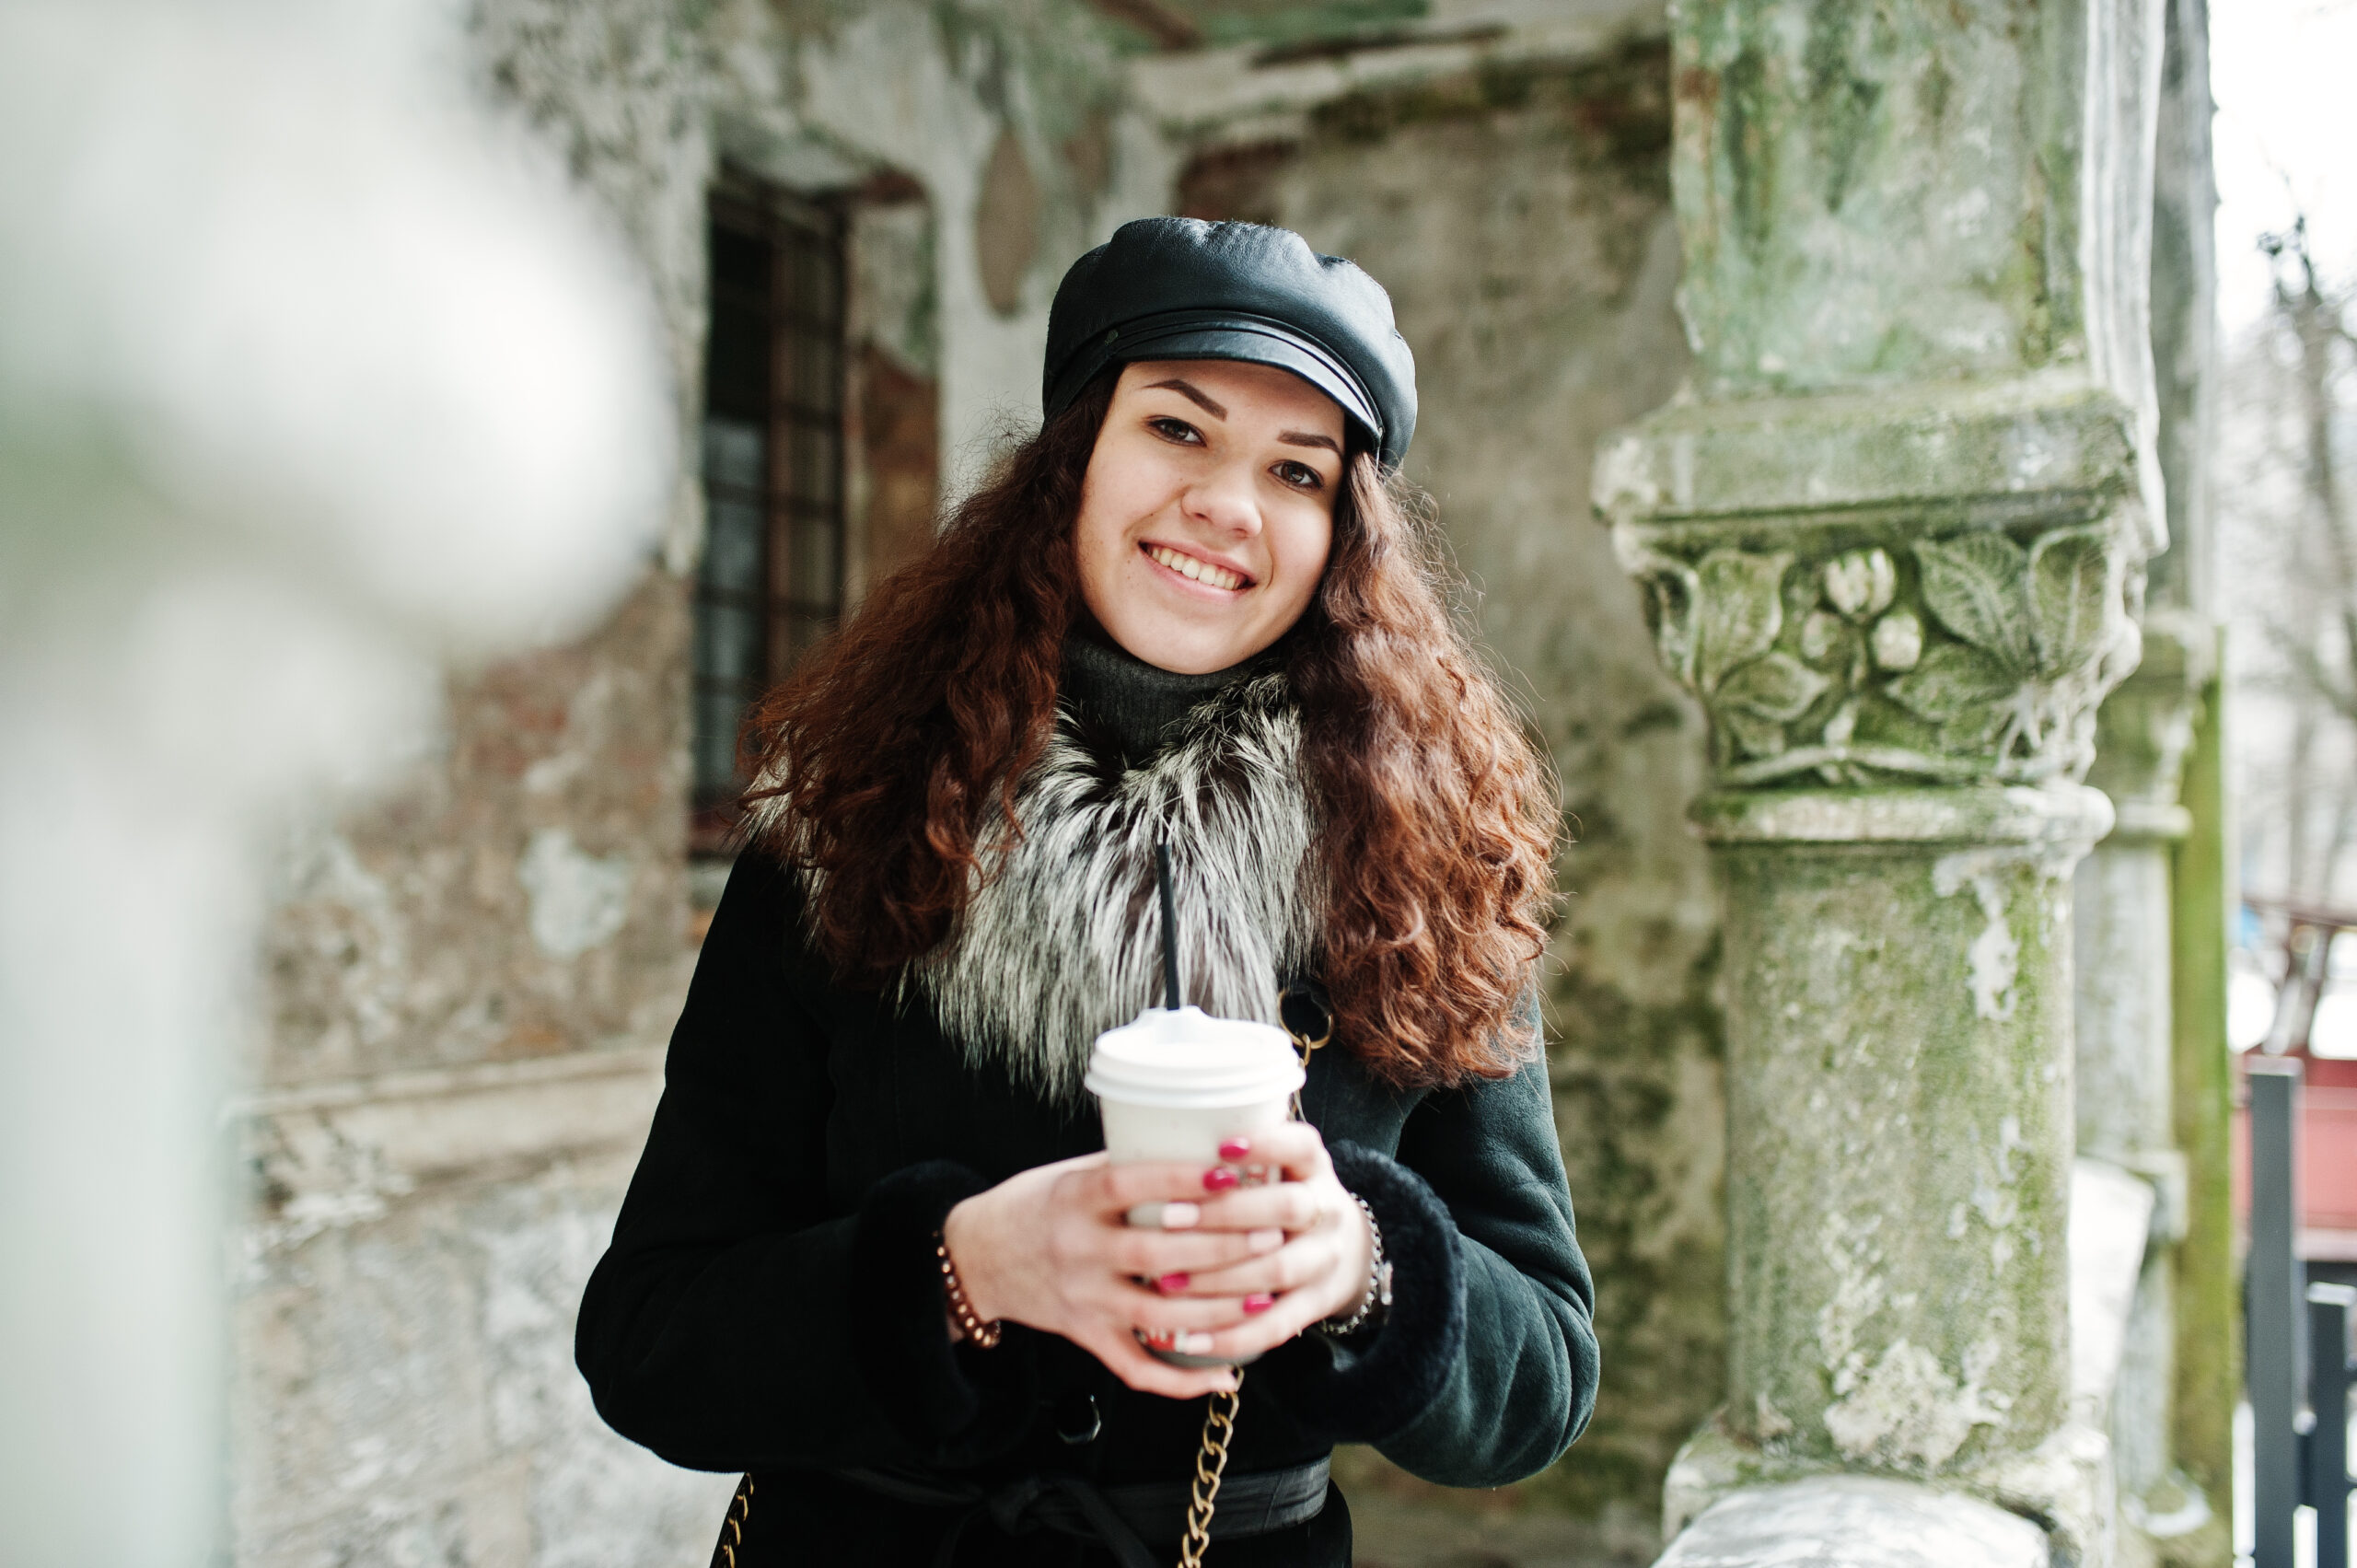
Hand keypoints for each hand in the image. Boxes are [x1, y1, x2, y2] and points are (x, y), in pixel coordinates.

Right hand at [940, 1151, 1291, 1398]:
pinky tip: (1227, 1374)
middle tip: (1272, 1235)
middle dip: (1223, 1247)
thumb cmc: (1034, 1204)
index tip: (1232, 1174)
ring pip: (1159, 1313)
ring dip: (1219, 1311)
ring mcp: (1083, 1298)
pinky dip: (1183, 1379)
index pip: (1131, 1186)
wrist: (976, 1257)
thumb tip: (1204, 1148)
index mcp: (1074, 1199)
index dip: (1182, 1181)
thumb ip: (1128, 1168)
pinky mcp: (1085, 1336)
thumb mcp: (1070, 1174)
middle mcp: (1078, 1250)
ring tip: (1266, 1299)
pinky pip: (1137, 1367)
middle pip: (1158, 1253)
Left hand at [1154, 1121, 1373, 1362]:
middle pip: (1287, 1207)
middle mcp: (1327, 1209)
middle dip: (1226, 1213)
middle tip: (1168, 1218)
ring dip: (1220, 1277)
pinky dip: (1234, 1335)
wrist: (1343, 1249)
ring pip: (1278, 1269)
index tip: (1220, 1147)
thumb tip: (1148, 1140)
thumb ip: (1229, 1159)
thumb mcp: (1275, 1166)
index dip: (1265, 1145)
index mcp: (1312, 1167)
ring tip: (1166, 1282)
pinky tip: (1193, 1341)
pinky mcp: (1315, 1305)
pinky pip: (1276, 1326)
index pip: (1300, 1145)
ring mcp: (1325, 1259)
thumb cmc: (1281, 1197)